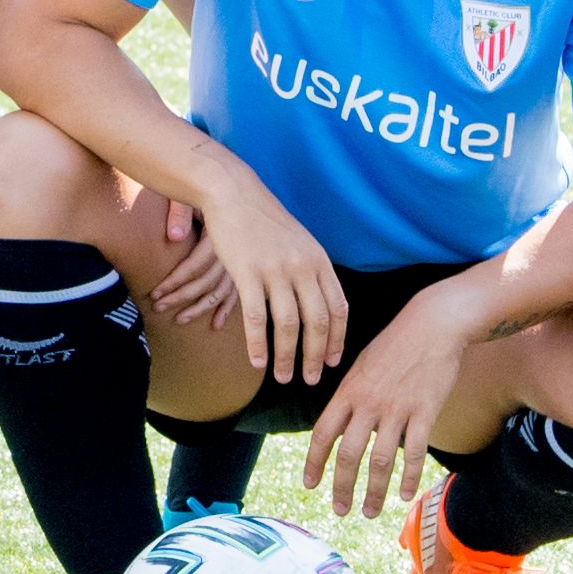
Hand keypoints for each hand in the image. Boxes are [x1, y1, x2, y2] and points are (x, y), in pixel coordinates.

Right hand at [182, 178, 346, 385]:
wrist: (234, 194)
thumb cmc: (265, 221)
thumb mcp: (299, 242)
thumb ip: (311, 272)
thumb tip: (318, 307)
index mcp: (319, 261)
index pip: (338, 308)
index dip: (337, 339)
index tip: (332, 362)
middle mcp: (302, 267)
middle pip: (317, 322)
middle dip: (315, 357)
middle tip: (310, 380)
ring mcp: (276, 270)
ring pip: (288, 325)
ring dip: (287, 357)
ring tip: (283, 377)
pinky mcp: (247, 273)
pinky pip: (257, 318)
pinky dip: (258, 344)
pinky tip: (256, 362)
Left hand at [299, 284, 476, 520]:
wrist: (433, 325)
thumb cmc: (396, 344)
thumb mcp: (362, 364)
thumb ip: (350, 396)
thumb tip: (339, 424)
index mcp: (349, 390)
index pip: (322, 433)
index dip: (314, 462)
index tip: (309, 485)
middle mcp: (369, 403)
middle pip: (349, 454)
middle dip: (341, 487)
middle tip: (339, 510)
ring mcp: (397, 408)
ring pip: (380, 461)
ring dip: (374, 492)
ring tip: (370, 512)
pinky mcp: (424, 412)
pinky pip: (413, 452)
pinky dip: (407, 477)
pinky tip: (404, 495)